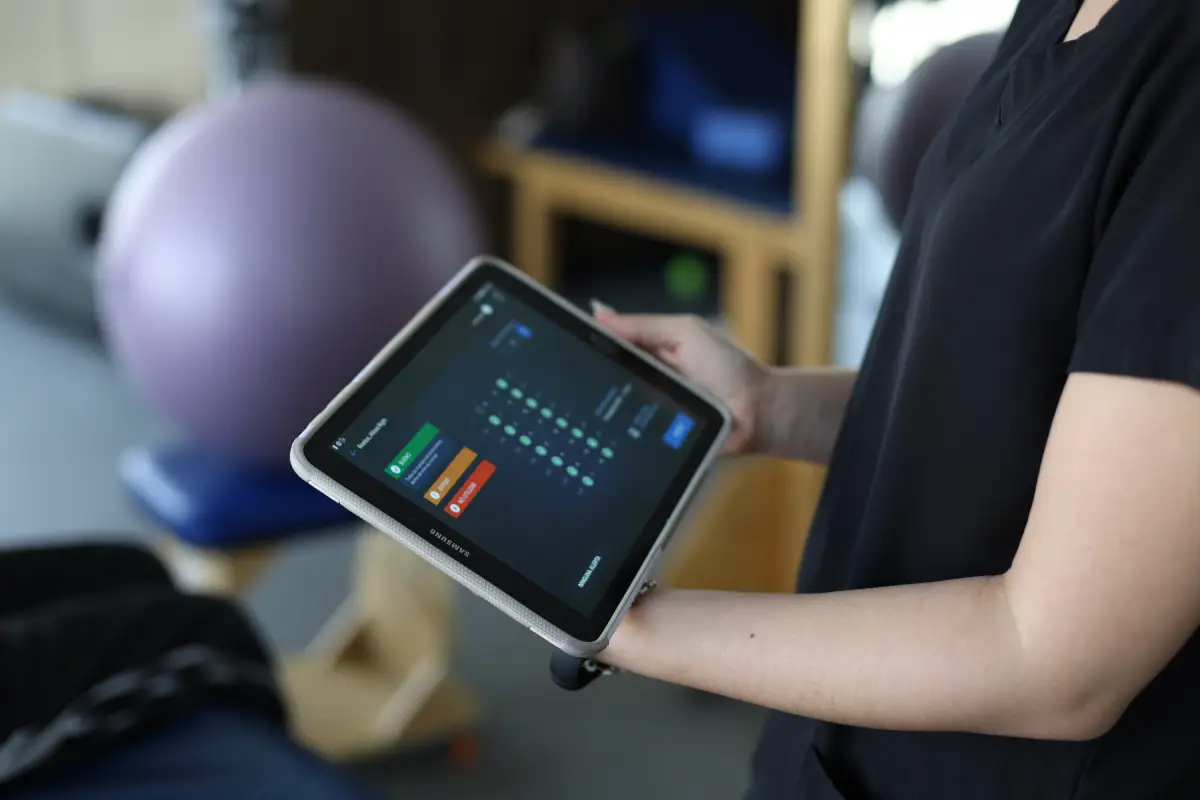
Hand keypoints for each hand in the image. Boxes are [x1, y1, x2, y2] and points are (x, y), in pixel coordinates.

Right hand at [590, 301, 769, 455]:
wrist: (756, 413)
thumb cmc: (728, 367)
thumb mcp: (684, 333)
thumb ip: (643, 326)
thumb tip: (598, 313)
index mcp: (652, 348)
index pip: (612, 343)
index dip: (591, 341)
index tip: (567, 339)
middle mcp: (646, 377)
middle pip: (608, 373)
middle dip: (592, 371)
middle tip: (572, 371)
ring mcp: (649, 407)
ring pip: (614, 403)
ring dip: (604, 400)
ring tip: (586, 396)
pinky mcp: (653, 435)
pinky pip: (628, 429)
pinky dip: (619, 426)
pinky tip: (605, 422)